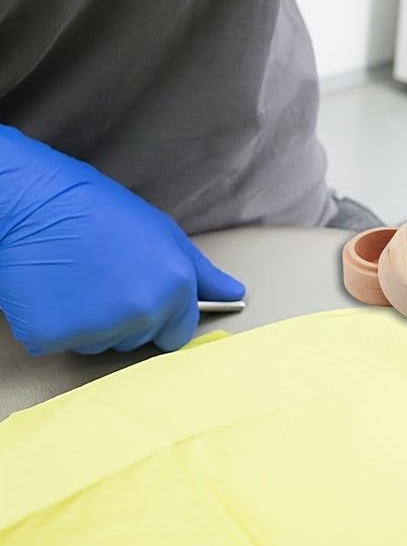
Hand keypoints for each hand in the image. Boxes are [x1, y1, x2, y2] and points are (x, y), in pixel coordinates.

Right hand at [0, 126, 244, 354]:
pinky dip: (56, 323)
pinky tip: (54, 288)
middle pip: (139, 339)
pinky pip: (62, 343)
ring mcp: (96, 329)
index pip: (179, 334)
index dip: (163, 316)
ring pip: (101, 344)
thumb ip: (201, 272)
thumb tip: (235, 292)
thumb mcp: (162, 232)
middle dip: (127, 316)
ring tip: (79, 277)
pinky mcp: (52, 338)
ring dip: (92, 322)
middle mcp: (141, 313)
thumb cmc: (96, 209)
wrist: (33, 202)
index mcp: (174, 288)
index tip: (145, 296)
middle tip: (105, 275)